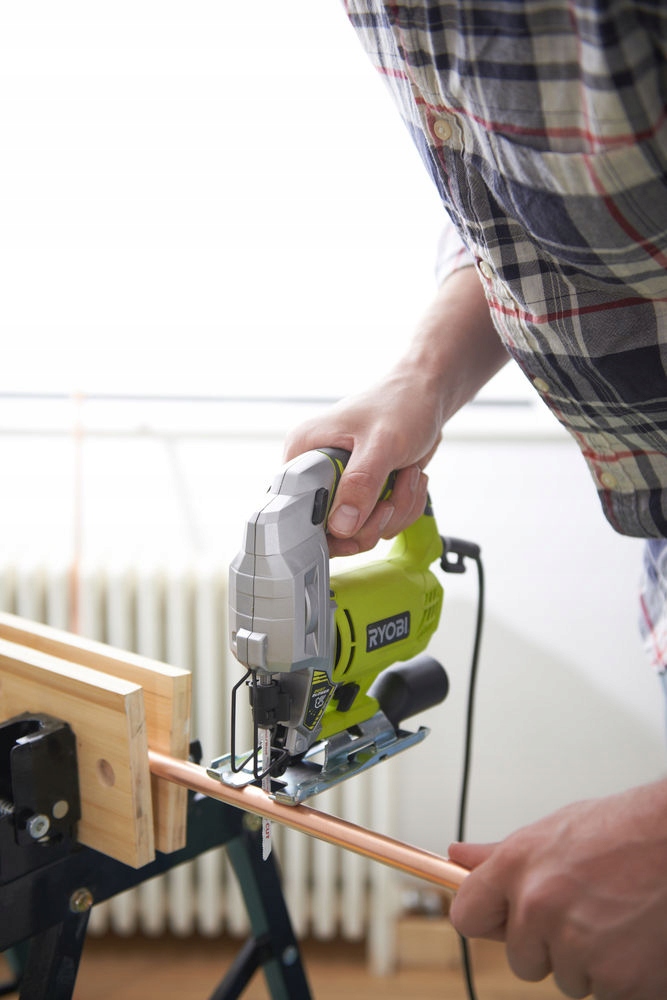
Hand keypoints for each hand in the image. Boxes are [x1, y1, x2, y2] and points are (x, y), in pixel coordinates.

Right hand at [283, 268, 507, 555]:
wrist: (428, 394)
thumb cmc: (402, 405)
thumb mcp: (382, 444)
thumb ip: (360, 484)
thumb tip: (341, 526)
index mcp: (303, 452)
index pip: (293, 510)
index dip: (322, 530)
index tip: (354, 529)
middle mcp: (315, 471)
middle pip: (329, 530)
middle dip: (370, 521)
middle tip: (390, 499)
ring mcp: (341, 485)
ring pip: (360, 530)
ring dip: (394, 512)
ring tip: (407, 476)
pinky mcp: (363, 493)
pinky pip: (379, 523)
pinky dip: (402, 508)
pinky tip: (410, 479)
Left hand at [448, 780, 666, 998]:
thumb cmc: (623, 832)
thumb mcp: (553, 831)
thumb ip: (500, 855)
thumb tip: (458, 857)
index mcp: (517, 867)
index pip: (467, 916)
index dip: (488, 921)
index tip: (502, 919)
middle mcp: (539, 908)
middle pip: (521, 959)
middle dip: (548, 945)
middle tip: (584, 911)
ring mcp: (577, 947)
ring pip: (566, 979)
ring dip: (588, 962)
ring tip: (616, 918)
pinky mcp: (618, 981)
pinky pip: (607, 995)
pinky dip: (623, 978)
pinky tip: (636, 940)